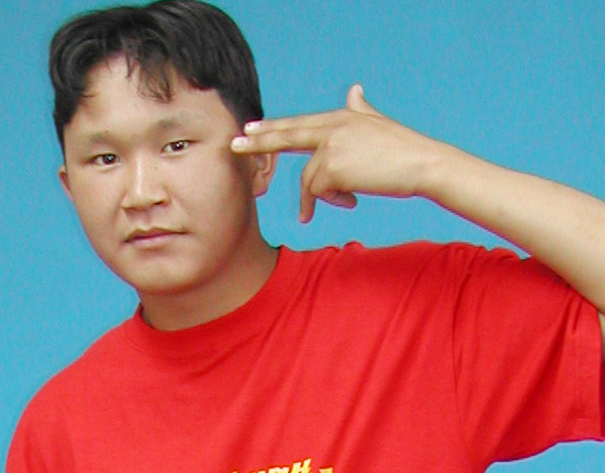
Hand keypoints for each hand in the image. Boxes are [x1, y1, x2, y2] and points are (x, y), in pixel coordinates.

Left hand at [231, 85, 436, 221]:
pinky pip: (320, 192)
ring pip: (309, 179)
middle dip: (259, 142)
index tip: (251, 128)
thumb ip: (361, 108)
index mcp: (341, 117)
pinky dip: (332, 201)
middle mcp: (332, 128)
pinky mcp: (332, 168)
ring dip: (320, 197)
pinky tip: (352, 201)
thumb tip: (354, 88)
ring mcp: (331, 147)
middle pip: (287, 136)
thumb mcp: (378, 123)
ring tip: (347, 201)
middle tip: (234, 145)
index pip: (299, 123)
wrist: (422, 163)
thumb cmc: (404, 149)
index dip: (274, 127)